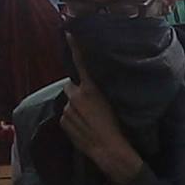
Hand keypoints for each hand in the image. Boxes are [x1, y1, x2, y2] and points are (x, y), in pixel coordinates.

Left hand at [61, 35, 142, 184]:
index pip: (81, 63)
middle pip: (71, 85)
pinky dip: (73, 118)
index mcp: (91, 89)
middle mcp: (76, 96)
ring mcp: (68, 110)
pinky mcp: (63, 122)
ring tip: (90, 117)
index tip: (69, 33)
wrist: (111, 151)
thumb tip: (98, 86)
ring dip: (76, 106)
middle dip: (77, 90)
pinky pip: (67, 115)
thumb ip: (104, 91)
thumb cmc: (121, 127)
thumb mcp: (117, 103)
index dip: (76, 47)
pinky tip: (85, 126)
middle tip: (90, 100)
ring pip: (70, 102)